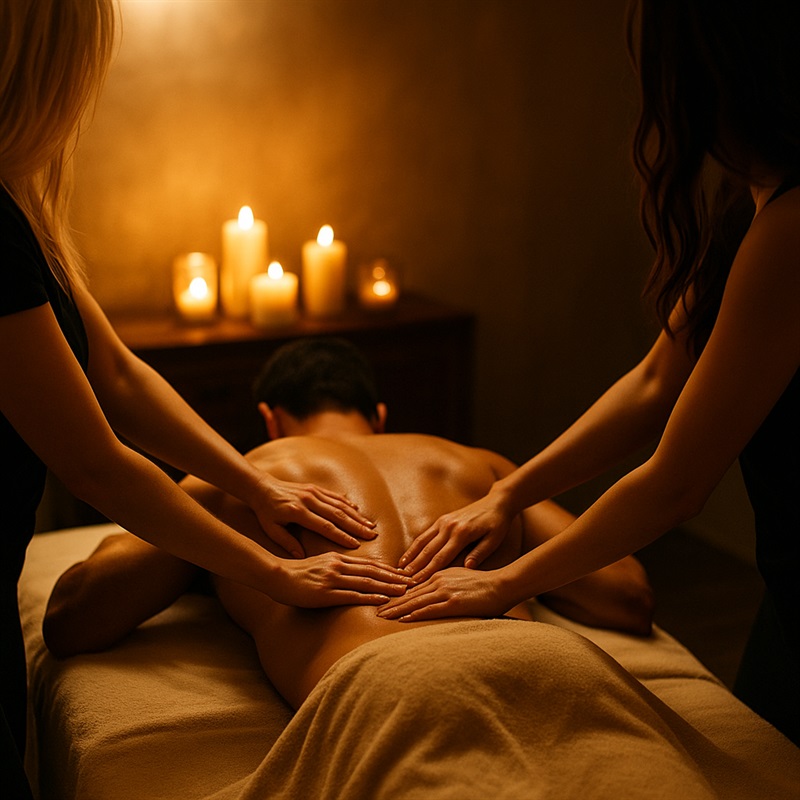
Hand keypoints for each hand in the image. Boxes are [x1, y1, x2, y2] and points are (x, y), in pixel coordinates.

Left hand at [250, 474, 376, 557]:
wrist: (261, 487)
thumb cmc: (265, 512)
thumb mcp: (272, 529)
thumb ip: (287, 543)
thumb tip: (302, 557)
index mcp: (298, 512)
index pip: (325, 526)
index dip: (342, 536)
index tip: (356, 545)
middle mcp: (308, 500)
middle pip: (338, 515)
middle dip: (356, 526)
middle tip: (372, 535)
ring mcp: (313, 492)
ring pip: (339, 505)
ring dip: (356, 515)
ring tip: (370, 526)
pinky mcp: (315, 487)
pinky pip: (334, 496)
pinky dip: (347, 504)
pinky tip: (358, 512)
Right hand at [269, 551, 412, 607]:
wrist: (275, 575)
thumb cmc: (295, 573)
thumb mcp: (319, 564)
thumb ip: (336, 567)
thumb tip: (351, 574)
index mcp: (338, 559)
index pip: (369, 564)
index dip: (388, 570)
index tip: (404, 574)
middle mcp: (338, 566)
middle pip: (373, 571)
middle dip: (395, 577)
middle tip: (413, 581)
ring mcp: (332, 579)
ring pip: (367, 582)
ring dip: (388, 587)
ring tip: (405, 590)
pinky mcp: (325, 593)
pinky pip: (352, 595)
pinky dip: (369, 598)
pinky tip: (383, 600)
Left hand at [377, 567, 509, 620]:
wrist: (502, 585)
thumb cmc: (483, 584)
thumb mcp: (459, 578)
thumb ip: (444, 583)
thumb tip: (432, 593)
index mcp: (439, 575)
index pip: (412, 587)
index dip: (396, 595)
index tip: (383, 601)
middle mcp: (439, 580)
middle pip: (409, 594)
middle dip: (391, 603)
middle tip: (375, 610)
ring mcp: (446, 591)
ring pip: (416, 601)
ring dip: (397, 610)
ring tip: (383, 616)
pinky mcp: (454, 602)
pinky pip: (431, 609)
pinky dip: (416, 614)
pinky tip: (404, 619)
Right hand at [398, 492, 513, 581]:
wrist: (496, 502)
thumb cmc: (498, 523)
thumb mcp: (494, 540)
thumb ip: (480, 553)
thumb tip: (467, 568)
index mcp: (462, 533)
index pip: (442, 557)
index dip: (429, 571)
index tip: (418, 583)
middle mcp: (449, 526)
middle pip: (429, 550)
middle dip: (416, 566)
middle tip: (404, 581)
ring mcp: (444, 521)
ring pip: (423, 541)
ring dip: (411, 556)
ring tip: (400, 570)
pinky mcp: (442, 519)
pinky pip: (425, 534)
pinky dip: (415, 545)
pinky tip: (408, 555)